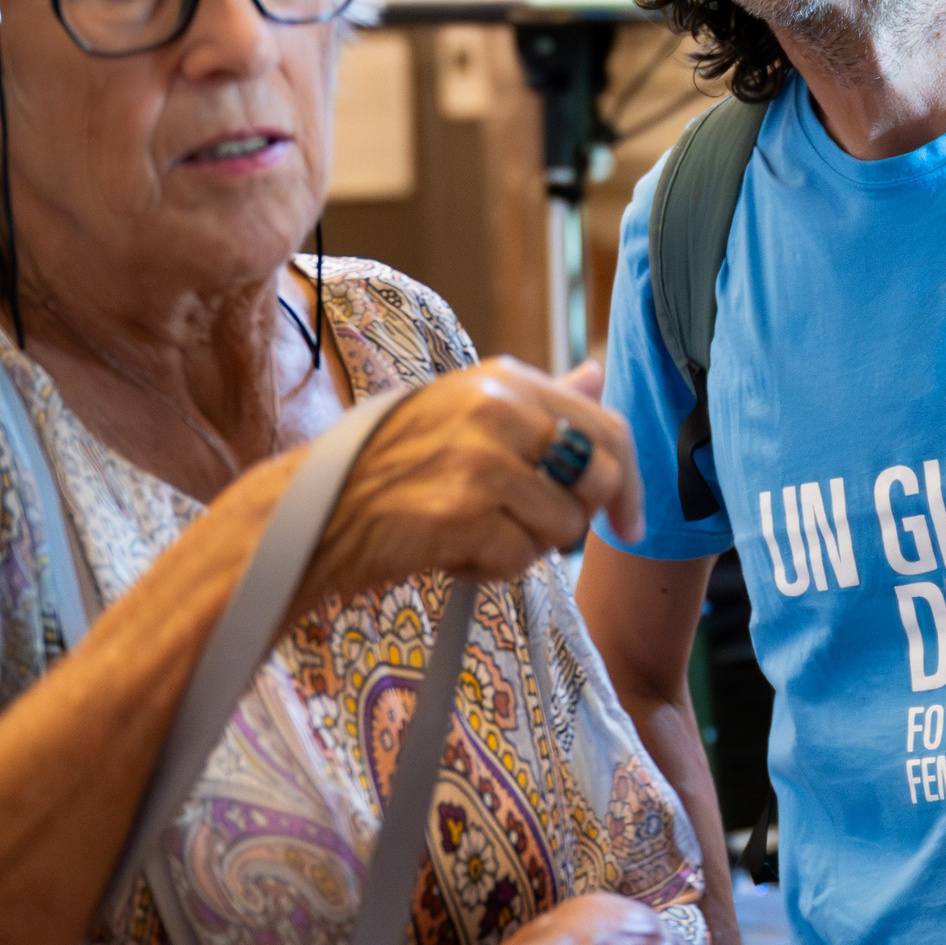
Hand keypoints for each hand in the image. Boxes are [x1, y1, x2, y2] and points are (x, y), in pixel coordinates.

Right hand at [295, 358, 642, 609]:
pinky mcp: (464, 513)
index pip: (607, 429)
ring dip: (523, 547)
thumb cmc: (392, 466)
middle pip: (598, 481)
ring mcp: (482, 462)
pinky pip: (519, 559)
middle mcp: (499, 411)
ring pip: (561, 528)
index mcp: (505, 381)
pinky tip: (449, 550)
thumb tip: (598, 375)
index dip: (631, 484)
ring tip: (470, 532)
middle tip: (528, 533)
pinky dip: (490, 569)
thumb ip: (538, 402)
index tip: (631, 525)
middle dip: (574, 520)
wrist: (314, 509)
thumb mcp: (464, 411)